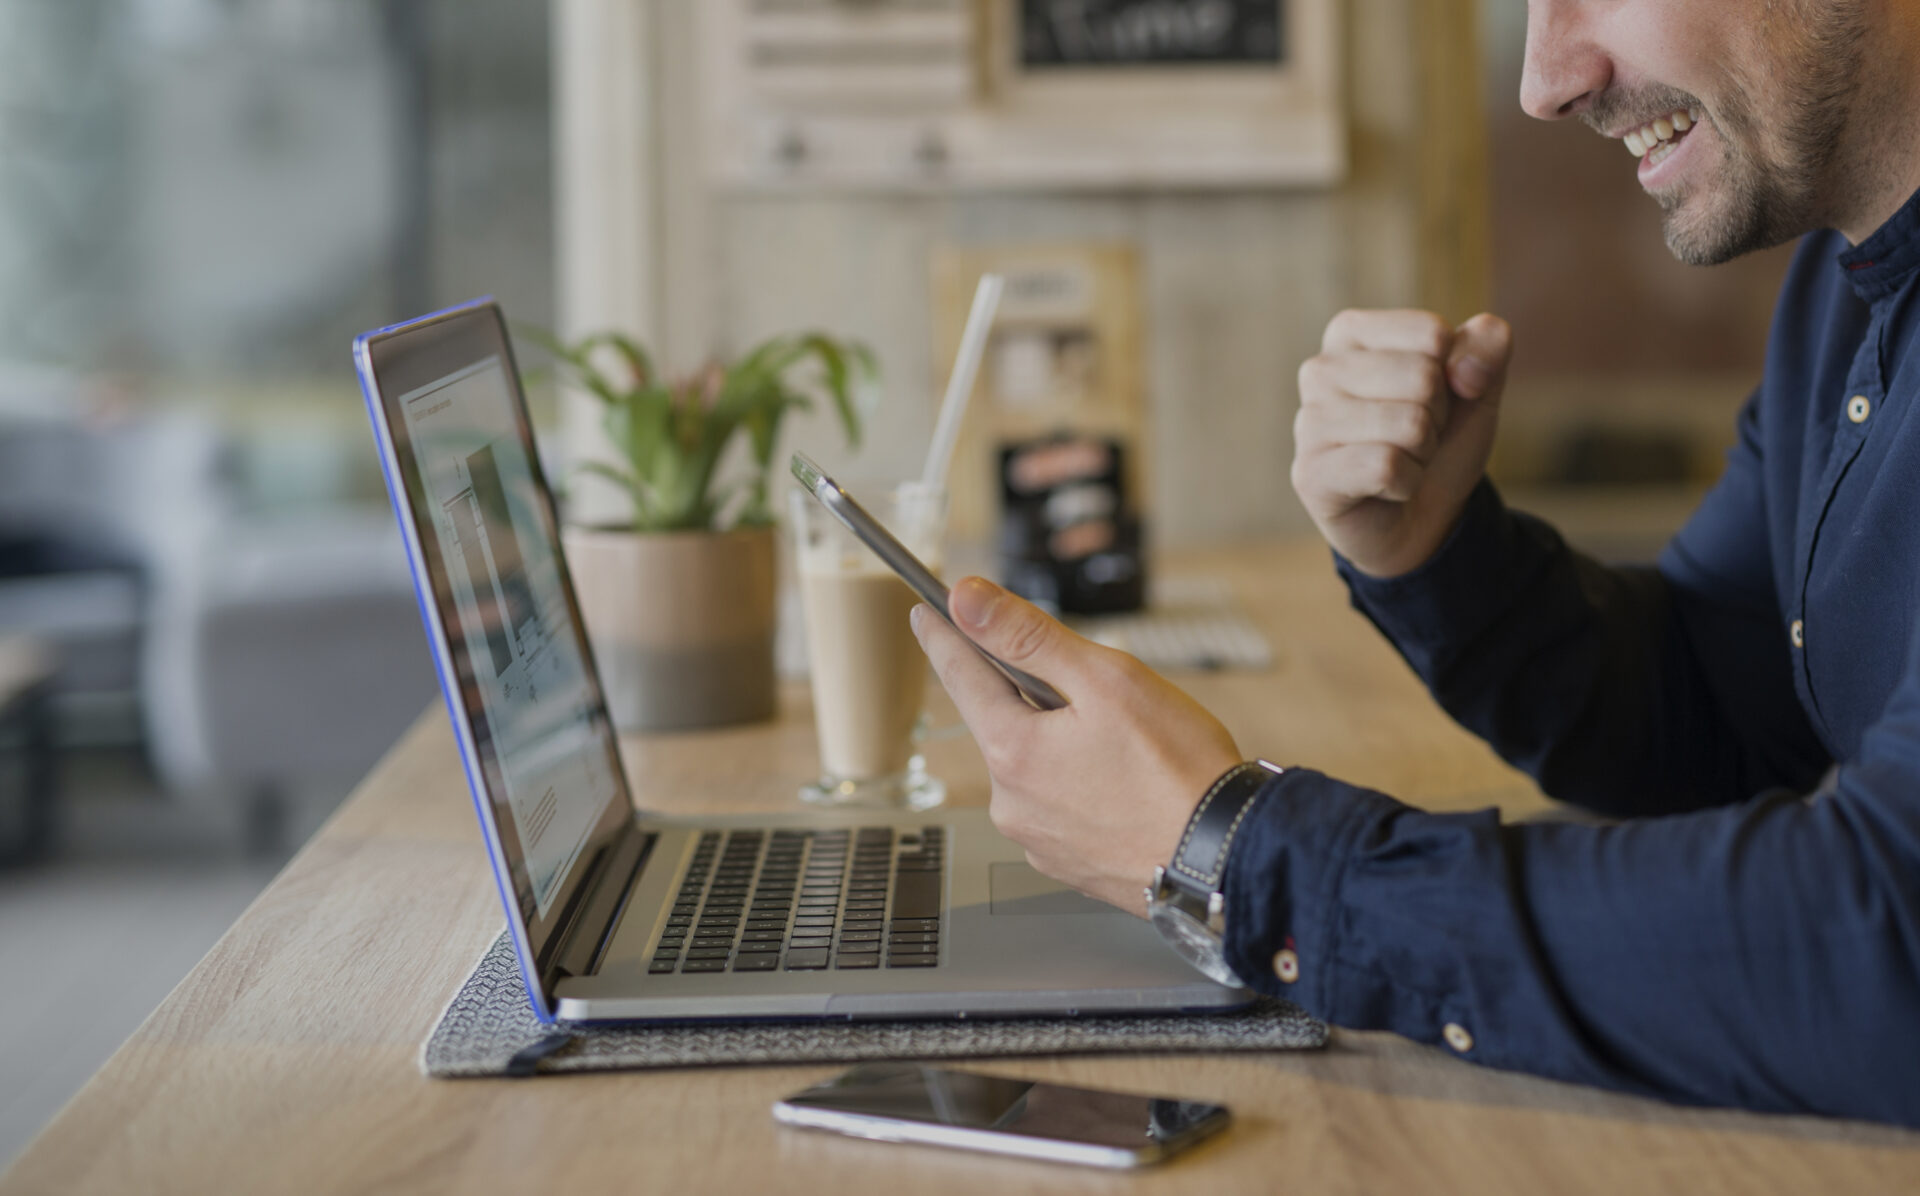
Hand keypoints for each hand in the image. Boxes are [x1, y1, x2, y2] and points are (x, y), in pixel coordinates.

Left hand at [911, 578, 1241, 912]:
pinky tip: (1125, 783)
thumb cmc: (1180, 772)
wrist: (1229, 858)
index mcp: (1012, 751)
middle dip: (1033, 693)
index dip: (944, 636)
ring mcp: (1038, 838)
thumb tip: (966, 601)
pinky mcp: (1067, 863)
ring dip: (1061, 742)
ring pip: (1034, 765)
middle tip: (1090, 687)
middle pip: (1002, 720)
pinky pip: (1059, 805)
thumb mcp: (1106, 679)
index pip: (960, 675)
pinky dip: (1081, 784)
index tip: (926, 613)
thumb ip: (1029, 636)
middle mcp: (1011, 802)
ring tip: (1125, 745)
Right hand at [1292, 309, 1513, 577]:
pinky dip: (1406, 483)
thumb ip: (1488, 345)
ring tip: (1401, 460)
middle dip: (1438, 417)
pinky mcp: (1310, 474)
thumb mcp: (1479, 384)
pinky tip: (1386, 489)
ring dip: (1423, 452)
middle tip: (1415, 437)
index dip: (1453, 373)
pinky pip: (1387, 466)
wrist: (1422, 516)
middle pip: (1423, 378)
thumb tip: (1465, 369)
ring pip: (1409, 424)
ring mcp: (1309, 422)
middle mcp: (1320, 370)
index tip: (1431, 399)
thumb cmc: (1440, 439)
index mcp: (1351, 333)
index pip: (1433, 334)